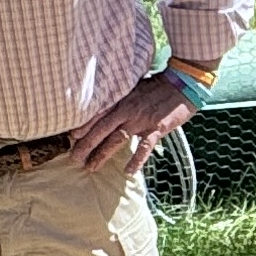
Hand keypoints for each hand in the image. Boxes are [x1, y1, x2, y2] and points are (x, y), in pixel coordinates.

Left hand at [70, 67, 203, 171]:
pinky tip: (128, 171)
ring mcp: (142, 120)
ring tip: (91, 167)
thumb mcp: (135, 88)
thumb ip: (121, 99)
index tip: (71, 137)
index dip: (84, 126)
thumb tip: (107, 110)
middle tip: (74, 159)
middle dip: (86, 145)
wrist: (183, 83)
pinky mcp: (157, 128)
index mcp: (122, 99)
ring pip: (117, 139)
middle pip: (102, 129)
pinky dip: (137, 159)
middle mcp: (128, 110)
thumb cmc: (159, 85)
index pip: (98, 114)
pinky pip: (145, 146)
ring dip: (102, 154)